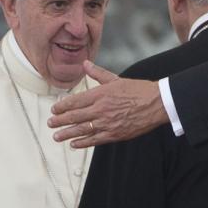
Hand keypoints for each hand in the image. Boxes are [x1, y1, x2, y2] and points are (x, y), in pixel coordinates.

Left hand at [48, 63, 166, 147]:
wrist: (156, 103)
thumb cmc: (138, 90)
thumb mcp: (116, 79)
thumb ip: (98, 73)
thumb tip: (85, 64)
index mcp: (100, 94)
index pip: (75, 101)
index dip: (62, 107)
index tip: (54, 110)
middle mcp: (101, 109)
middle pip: (74, 117)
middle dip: (59, 121)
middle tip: (50, 123)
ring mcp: (107, 123)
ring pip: (81, 130)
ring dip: (66, 133)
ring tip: (56, 136)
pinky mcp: (114, 134)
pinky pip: (94, 140)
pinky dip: (82, 143)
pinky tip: (74, 144)